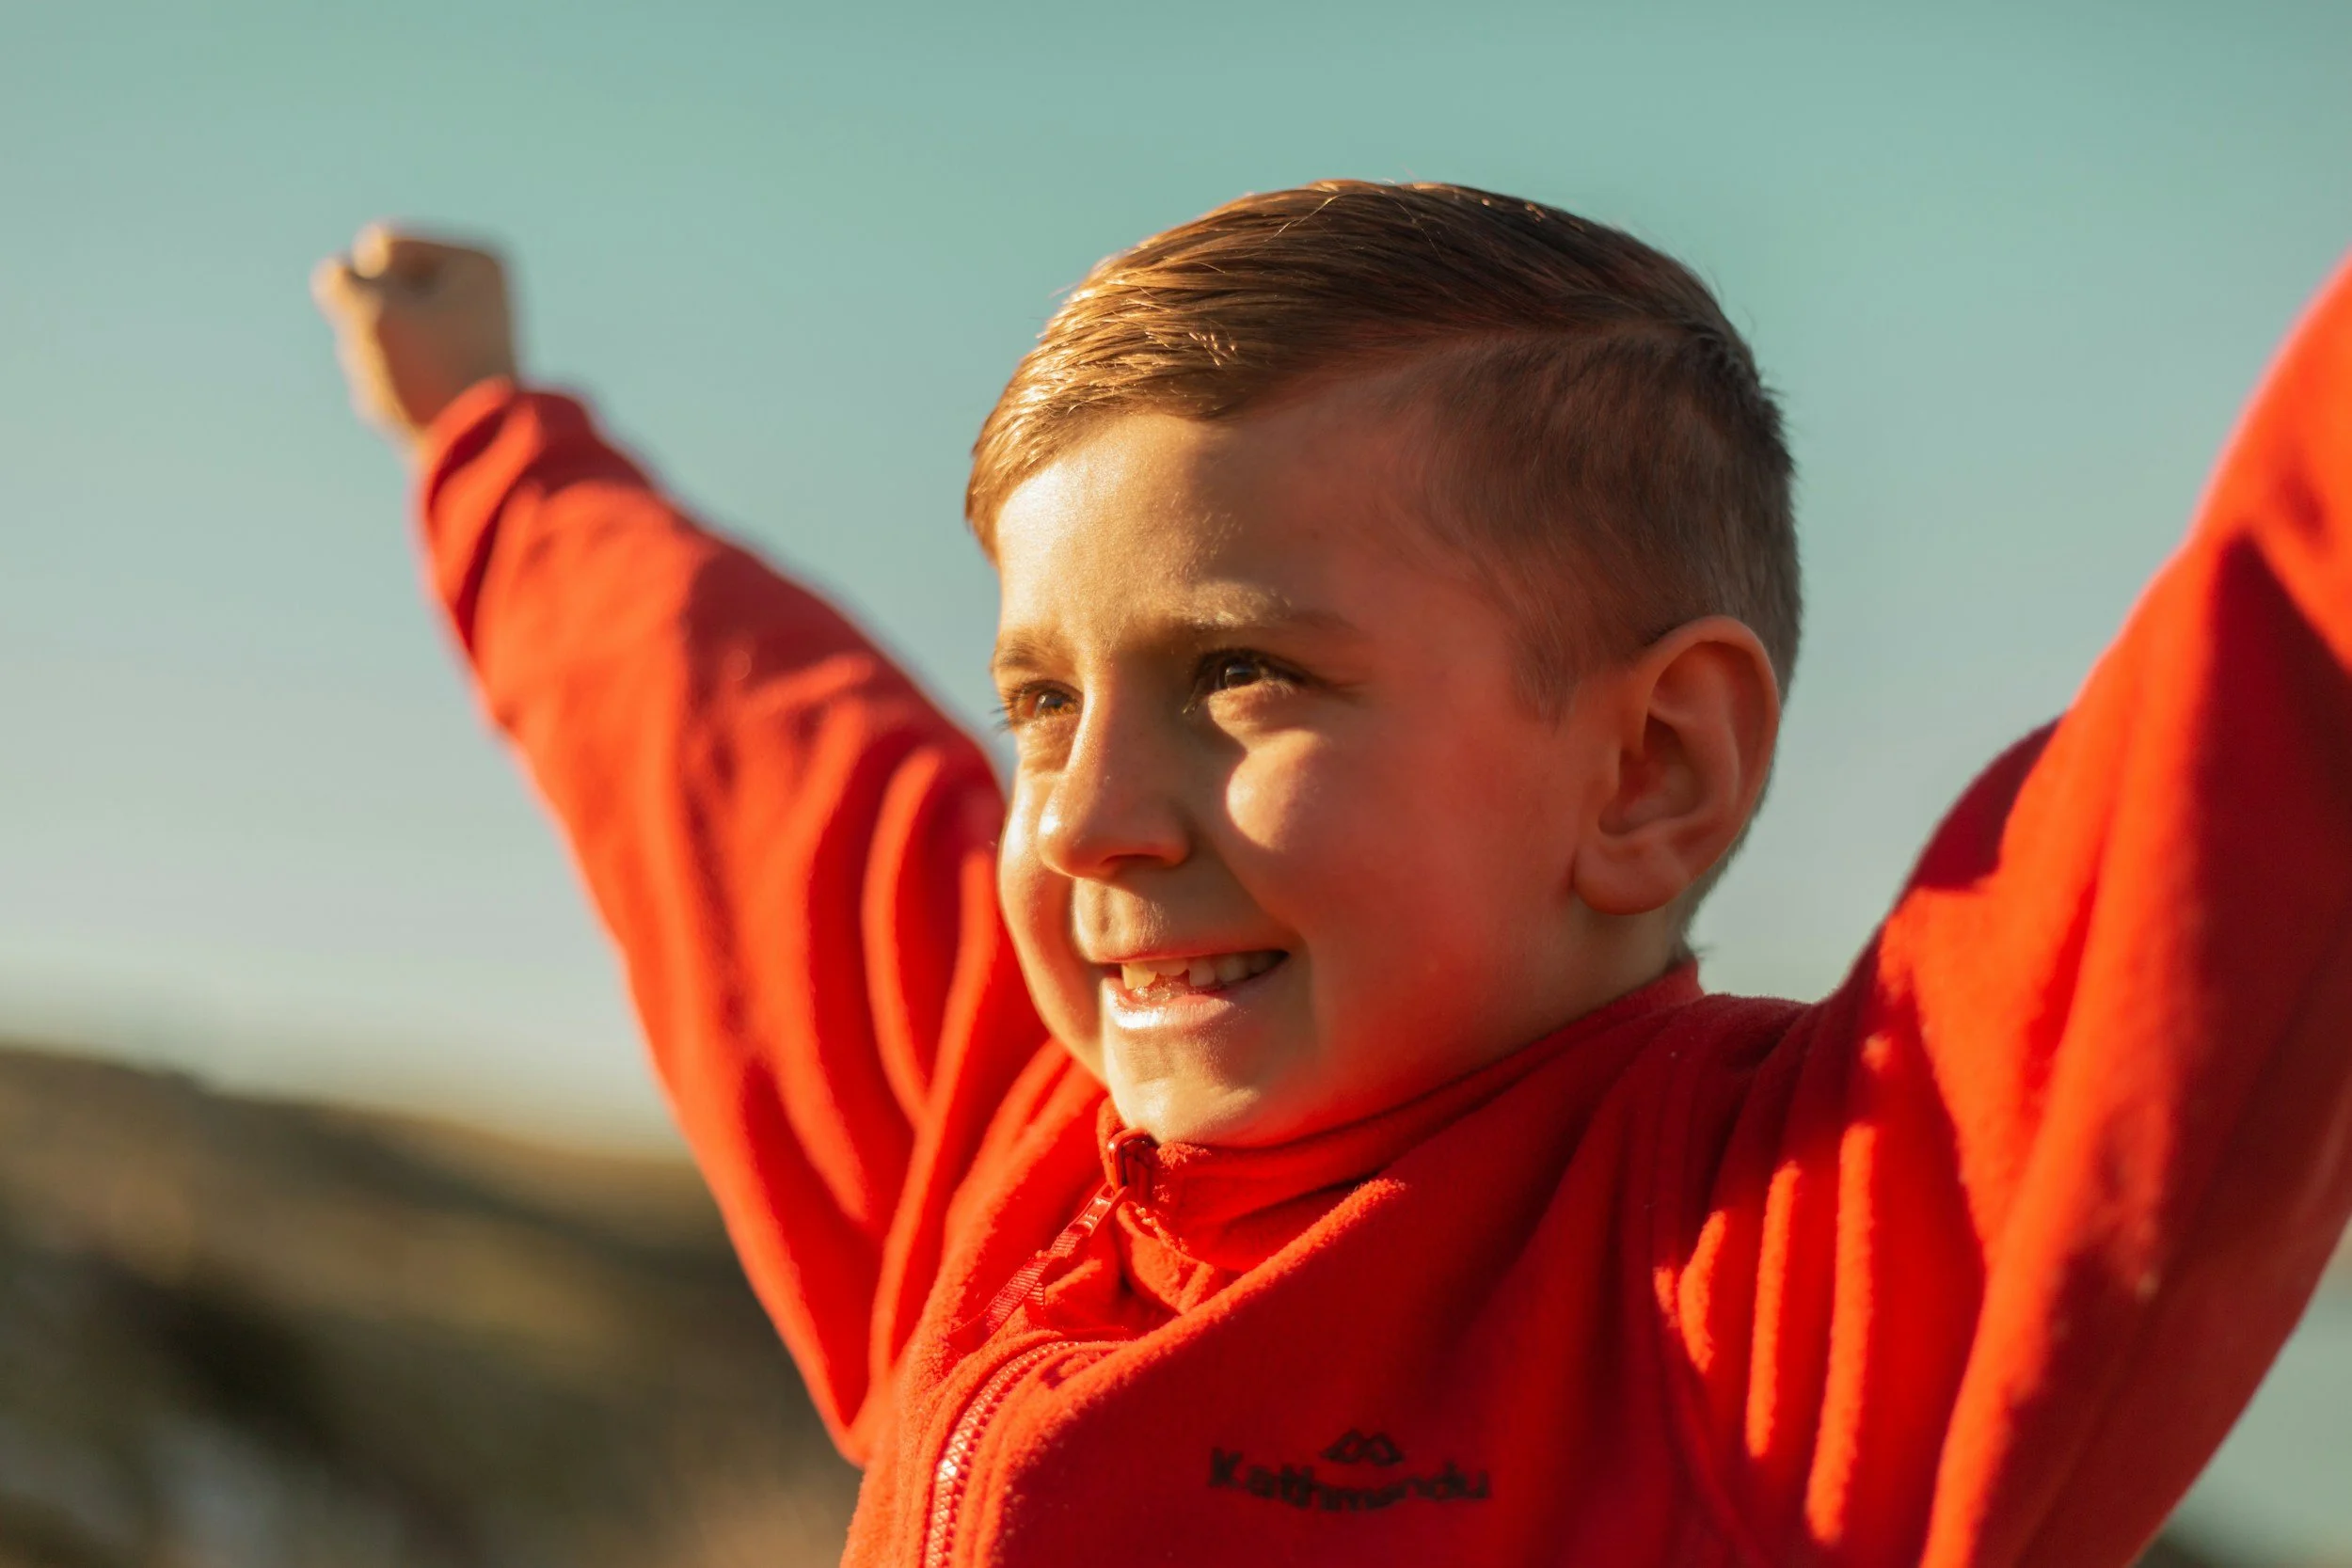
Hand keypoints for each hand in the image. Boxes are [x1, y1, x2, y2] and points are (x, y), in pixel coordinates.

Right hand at [312, 223, 516, 452]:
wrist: (477, 453)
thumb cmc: (434, 376)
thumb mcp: (375, 315)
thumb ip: (341, 282)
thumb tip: (339, 280)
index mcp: (473, 264)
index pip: (382, 246)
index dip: (373, 284)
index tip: (412, 325)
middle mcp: (473, 294)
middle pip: (379, 289)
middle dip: (372, 327)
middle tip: (412, 364)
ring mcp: (458, 334)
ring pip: (377, 328)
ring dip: (372, 359)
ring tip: (410, 388)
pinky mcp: (443, 371)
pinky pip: (388, 364)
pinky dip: (385, 385)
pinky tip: (408, 406)